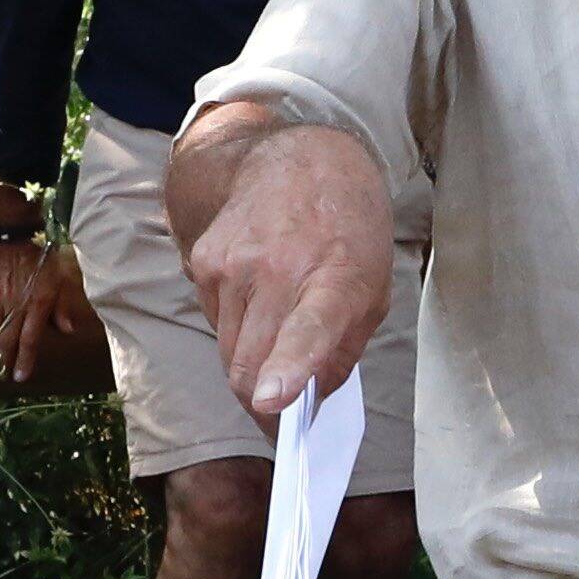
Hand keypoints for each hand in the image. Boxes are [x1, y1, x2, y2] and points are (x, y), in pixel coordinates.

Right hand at [0, 234, 75, 386]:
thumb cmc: (39, 256)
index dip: (25, 359)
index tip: (20, 377)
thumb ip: (62, 305)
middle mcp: (15, 304)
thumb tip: (67, 330)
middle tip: (0, 377)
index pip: (30, 338)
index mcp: (36, 303)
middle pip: (7, 340)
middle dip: (4, 361)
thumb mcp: (58, 278)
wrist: (12, 233)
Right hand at [186, 119, 394, 418]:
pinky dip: (235, 329)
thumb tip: (310, 400)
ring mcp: (233, 265)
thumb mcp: (374, 291)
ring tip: (276, 339)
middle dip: (262, 405)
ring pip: (228, 353)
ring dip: (249, 365)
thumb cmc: (348, 230)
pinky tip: (259, 298)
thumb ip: (343, 351)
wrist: (301, 159)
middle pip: (249, 366)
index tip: (271, 401)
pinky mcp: (204, 261)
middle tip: (280, 419)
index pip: (306, 331)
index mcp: (333, 280)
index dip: (288, 370)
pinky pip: (214, 322)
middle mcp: (277, 270)